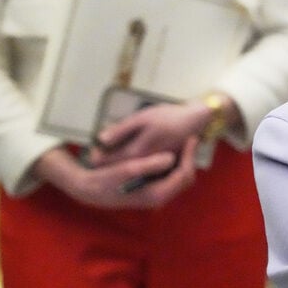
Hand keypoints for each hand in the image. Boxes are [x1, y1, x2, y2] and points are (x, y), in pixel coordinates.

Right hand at [33, 141, 196, 209]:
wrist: (88, 190)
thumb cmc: (104, 179)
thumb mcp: (125, 169)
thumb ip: (149, 164)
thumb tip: (171, 158)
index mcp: (156, 195)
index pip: (184, 175)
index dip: (190, 156)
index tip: (191, 138)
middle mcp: (159, 198)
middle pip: (185, 178)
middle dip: (190, 159)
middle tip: (190, 139)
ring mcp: (155, 196)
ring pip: (179, 178)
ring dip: (183, 161)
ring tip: (182, 143)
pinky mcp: (150, 191)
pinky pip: (170, 178)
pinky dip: (174, 165)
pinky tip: (169, 150)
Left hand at [89, 101, 212, 165]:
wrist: (195, 120)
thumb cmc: (168, 116)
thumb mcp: (142, 117)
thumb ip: (120, 130)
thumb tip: (100, 139)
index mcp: (136, 152)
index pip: (105, 160)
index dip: (95, 156)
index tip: (91, 151)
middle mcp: (144, 165)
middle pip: (116, 168)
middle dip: (106, 162)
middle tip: (98, 155)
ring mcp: (153, 169)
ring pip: (128, 171)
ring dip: (119, 165)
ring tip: (114, 155)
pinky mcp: (161, 169)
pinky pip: (141, 171)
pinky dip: (134, 166)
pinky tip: (133, 158)